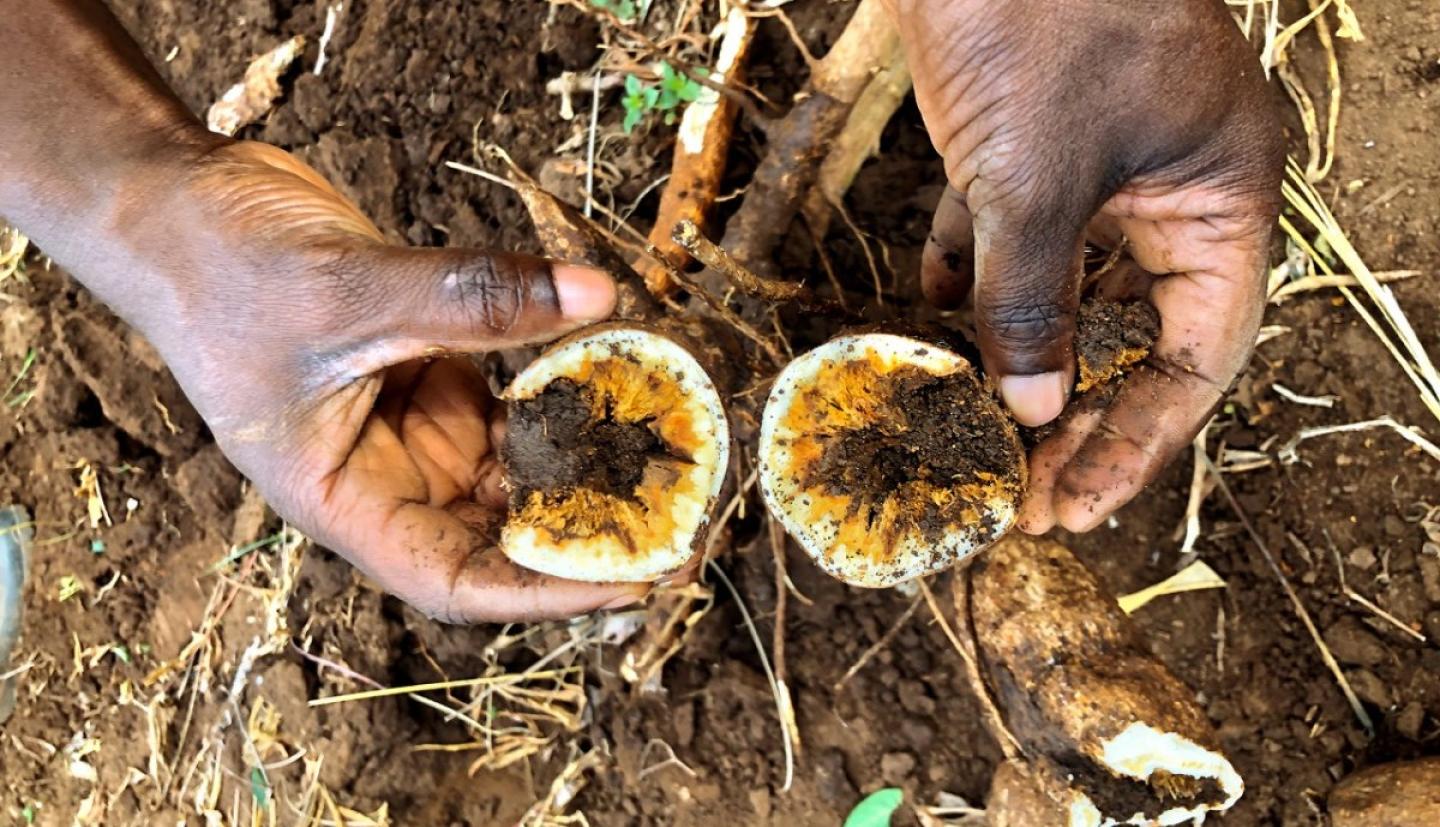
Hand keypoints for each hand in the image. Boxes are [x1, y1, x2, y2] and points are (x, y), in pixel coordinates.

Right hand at [2, 1, 649, 621]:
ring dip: (578, 462)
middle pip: (493, 531)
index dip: (540, 593)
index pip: (451, 579)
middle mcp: (381, 476)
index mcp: (340, 500)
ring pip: (509, 467)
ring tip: (660, 452)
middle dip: (577, 530)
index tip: (627, 580)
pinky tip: (612, 377)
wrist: (181, 206)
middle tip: (672, 514)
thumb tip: (595, 297)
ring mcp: (407, 425)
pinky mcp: (428, 372)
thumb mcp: (353, 292)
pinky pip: (508, 402)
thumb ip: (474, 298)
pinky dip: (557, 395)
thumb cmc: (224, 271)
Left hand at [889, 0, 1283, 531]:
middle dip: (1070, 410)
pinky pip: (1013, 229)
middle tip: (1012, 488)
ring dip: (1019, 351)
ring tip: (969, 425)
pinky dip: (976, 274)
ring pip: (1068, 287)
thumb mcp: (1032, 177)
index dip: (1137, 439)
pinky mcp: (1034, 137)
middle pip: (1130, 332)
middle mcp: (1171, 189)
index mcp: (1217, 198)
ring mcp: (1102, 163)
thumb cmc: (1036, 13)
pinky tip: (933, 316)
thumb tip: (1029, 410)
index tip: (1073, 505)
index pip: (1194, 355)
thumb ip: (1030, 300)